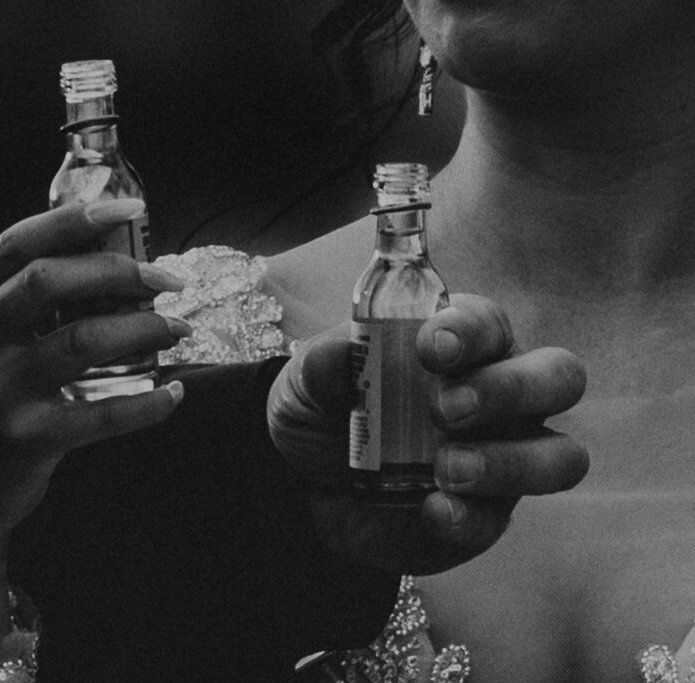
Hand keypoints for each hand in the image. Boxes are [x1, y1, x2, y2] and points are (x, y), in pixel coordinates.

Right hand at [0, 198, 188, 642]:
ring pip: (82, 341)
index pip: (16, 244)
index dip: (74, 219)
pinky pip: (103, 413)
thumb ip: (17, 304)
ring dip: (143, 330)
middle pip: (48, 281)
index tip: (128, 210)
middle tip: (167, 281)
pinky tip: (172, 394)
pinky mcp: (26, 439)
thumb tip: (104, 259)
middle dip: (118, 271)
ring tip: (177, 330)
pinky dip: (147, 404)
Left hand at [267, 293, 587, 575]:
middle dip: (509, 390)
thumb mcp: (308, 380)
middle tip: (446, 409)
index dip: (468, 331)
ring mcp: (502, 458)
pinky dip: (468, 516)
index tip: (431, 347)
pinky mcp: (484, 516)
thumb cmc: (324, 408)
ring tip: (447, 467)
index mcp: (462, 343)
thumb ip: (325, 363)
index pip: (487, 323)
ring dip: (509, 462)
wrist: (303, 481)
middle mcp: (500, 396)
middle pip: (558, 378)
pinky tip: (430, 510)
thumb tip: (345, 352)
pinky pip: (498, 519)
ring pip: (559, 456)